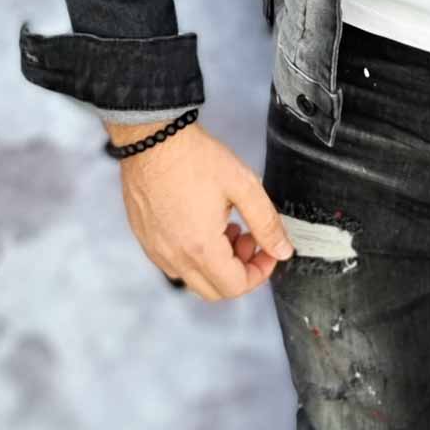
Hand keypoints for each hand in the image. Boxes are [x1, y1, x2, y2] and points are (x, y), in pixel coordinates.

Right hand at [106, 119, 293, 300]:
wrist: (151, 138)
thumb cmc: (194, 158)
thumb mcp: (243, 185)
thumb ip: (266, 223)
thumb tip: (283, 251)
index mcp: (200, 247)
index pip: (236, 287)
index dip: (260, 273)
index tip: (268, 250)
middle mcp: (173, 256)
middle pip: (215, 291)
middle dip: (240, 271)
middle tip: (249, 239)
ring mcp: (155, 250)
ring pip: (193, 279)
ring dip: (217, 264)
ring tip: (227, 228)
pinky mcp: (145, 239)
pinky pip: (174, 264)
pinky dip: (195, 255)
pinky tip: (203, 224)